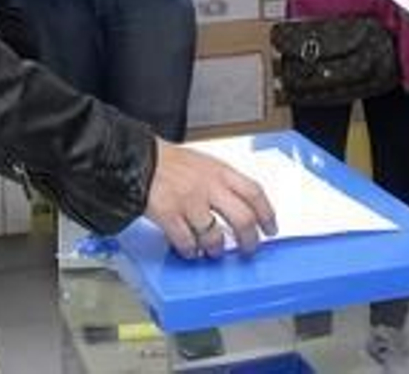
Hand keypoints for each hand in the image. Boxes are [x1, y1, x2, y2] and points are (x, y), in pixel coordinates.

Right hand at [145, 139, 277, 258]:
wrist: (138, 158)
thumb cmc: (168, 162)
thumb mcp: (203, 164)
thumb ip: (222, 183)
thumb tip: (238, 206)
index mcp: (220, 171)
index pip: (254, 193)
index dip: (267, 214)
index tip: (270, 228)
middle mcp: (209, 186)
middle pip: (242, 219)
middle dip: (249, 240)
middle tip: (248, 248)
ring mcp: (190, 202)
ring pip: (215, 236)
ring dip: (216, 248)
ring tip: (213, 250)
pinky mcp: (171, 215)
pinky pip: (187, 242)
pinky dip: (191, 250)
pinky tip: (190, 249)